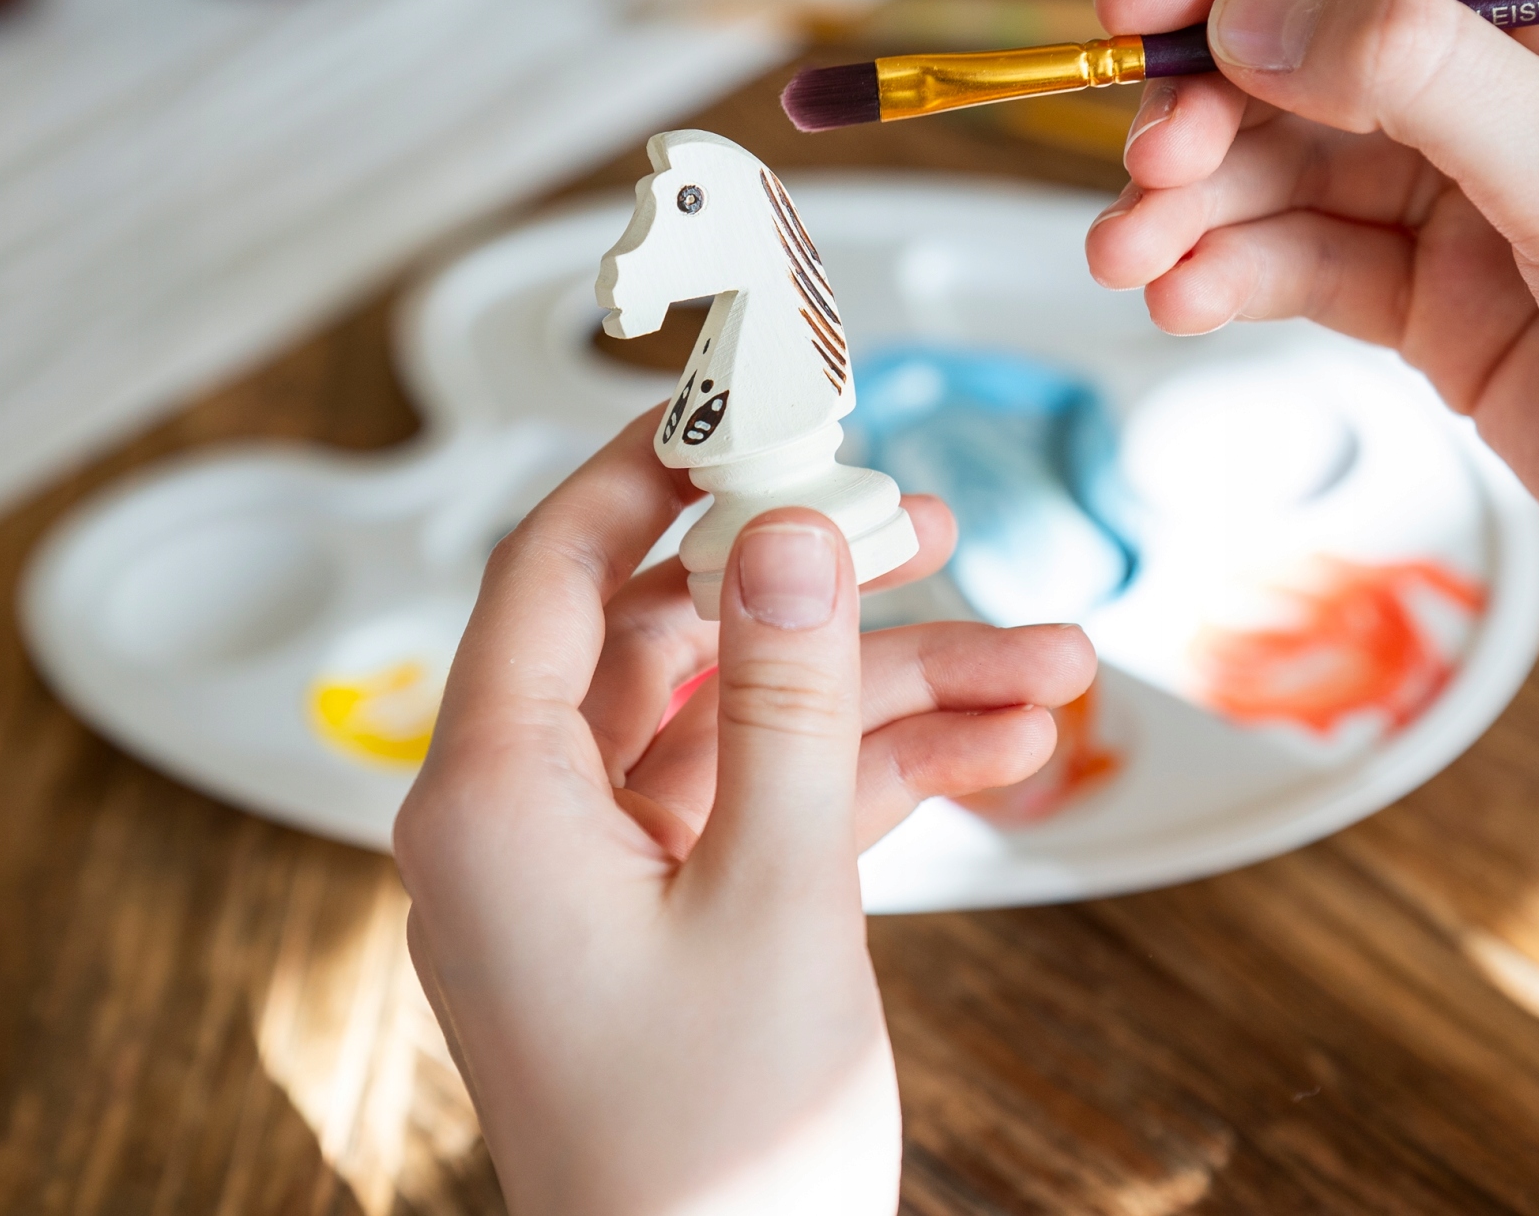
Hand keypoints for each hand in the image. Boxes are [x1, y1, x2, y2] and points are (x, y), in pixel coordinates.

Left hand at [394, 416, 1093, 1215]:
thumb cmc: (708, 1156)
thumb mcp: (774, 895)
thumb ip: (790, 697)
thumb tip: (788, 528)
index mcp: (493, 798)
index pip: (554, 565)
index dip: (651, 466)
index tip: (746, 399)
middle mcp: (527, 822)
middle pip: (676, 636)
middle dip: (822, 587)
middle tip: (931, 522)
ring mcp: (601, 876)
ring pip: (747, 722)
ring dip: (889, 690)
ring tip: (1045, 662)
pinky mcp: (670, 922)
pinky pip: (766, 804)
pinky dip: (872, 775)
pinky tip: (1002, 743)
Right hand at [1086, 0, 1538, 1129]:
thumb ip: (1419, 80)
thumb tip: (1250, 17)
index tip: (1133, 15)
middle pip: (1328, 55)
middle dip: (1217, 109)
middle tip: (1141, 170)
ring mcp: (1498, 201)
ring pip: (1303, 167)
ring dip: (1203, 205)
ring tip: (1127, 257)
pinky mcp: (1458, 310)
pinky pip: (1318, 263)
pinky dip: (1240, 274)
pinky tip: (1183, 300)